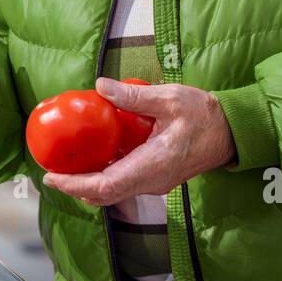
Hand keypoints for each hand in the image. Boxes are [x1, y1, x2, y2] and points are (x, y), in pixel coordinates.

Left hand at [43, 78, 234, 205]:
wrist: (231, 133)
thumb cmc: (204, 115)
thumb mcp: (170, 98)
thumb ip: (133, 97)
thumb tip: (100, 86)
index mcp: (153, 165)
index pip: (106, 186)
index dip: (75, 185)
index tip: (53, 177)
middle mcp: (151, 180)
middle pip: (104, 194)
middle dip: (74, 186)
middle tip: (50, 172)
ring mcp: (153, 182)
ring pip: (113, 191)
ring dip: (87, 183)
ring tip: (65, 166)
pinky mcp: (155, 177)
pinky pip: (123, 183)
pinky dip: (102, 176)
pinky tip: (92, 157)